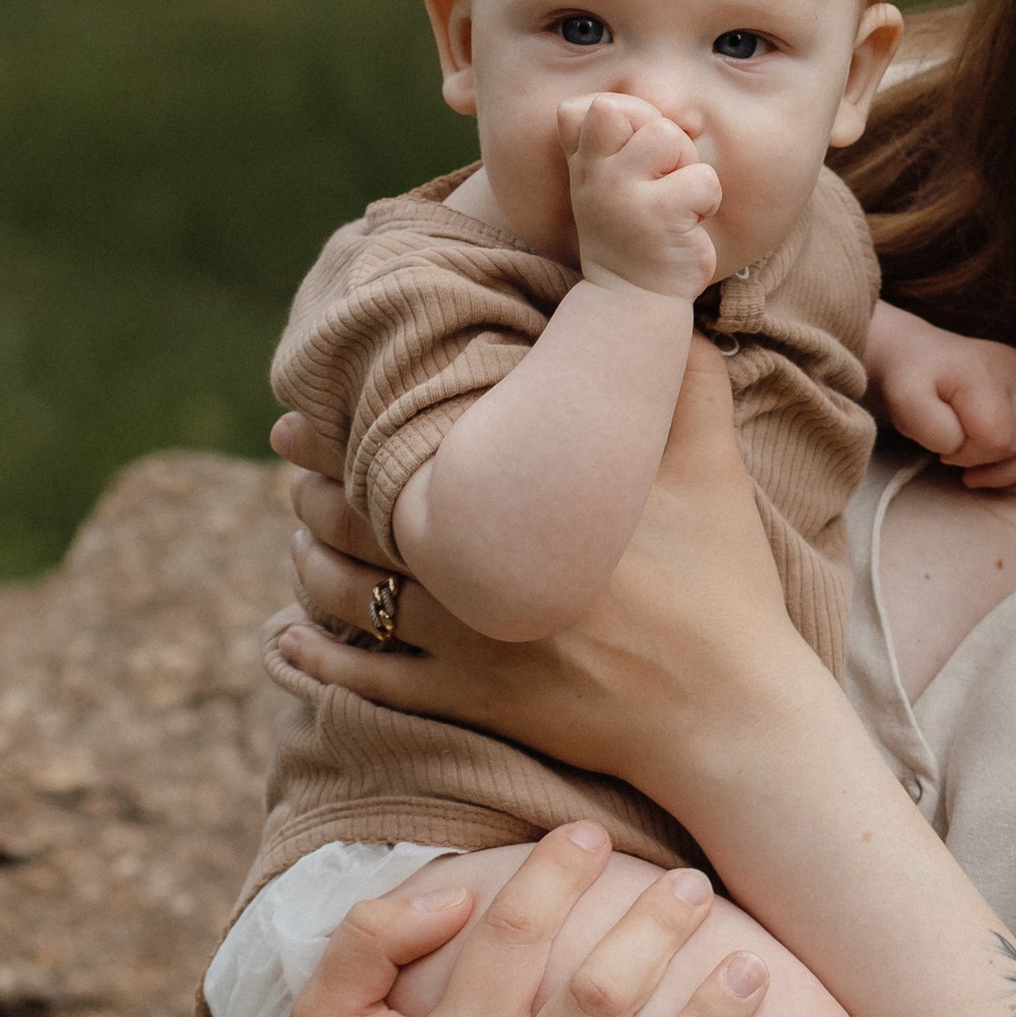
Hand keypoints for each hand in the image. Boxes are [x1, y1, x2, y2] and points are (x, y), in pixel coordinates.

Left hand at [273, 342, 806, 815]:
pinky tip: (286, 639)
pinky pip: (373, 684)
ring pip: (353, 600)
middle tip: (291, 460)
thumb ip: (687, 378)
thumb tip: (674, 304)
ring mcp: (470, 648)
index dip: (338, 434)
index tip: (303, 413)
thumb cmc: (724, 583)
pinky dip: (317, 660)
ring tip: (299, 536)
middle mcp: (478, 577)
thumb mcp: (712, 466)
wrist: (729, 712)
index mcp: (520, 509)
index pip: (398, 458)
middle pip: (359, 525)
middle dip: (313, 491)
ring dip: (311, 565)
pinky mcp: (476, 704)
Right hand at [560, 93, 722, 298]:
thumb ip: (622, 140)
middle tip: (660, 178)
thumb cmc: (633, 231)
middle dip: (658, 134)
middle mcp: (594, 175)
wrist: (633, 298)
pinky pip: (704, 178)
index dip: (629, 118)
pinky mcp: (660, 216)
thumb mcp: (609, 182)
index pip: (594, 106)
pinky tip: (689, 225)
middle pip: (625, 108)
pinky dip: (708, 200)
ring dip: (686, 166)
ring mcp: (623, 195)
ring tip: (675, 201)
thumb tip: (685, 113)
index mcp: (583, 164)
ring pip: (668, 135)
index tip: (634, 158)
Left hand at [867, 304, 1015, 489]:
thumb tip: (959, 444)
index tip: (942, 448)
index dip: (969, 455)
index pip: (998, 440)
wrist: (918, 354)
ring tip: (973, 462)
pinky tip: (995, 459)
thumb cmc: (910, 381)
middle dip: (984, 459)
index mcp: (985, 373)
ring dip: (1006, 464)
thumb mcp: (904, 403)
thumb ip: (931, 428)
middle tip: (952, 448)